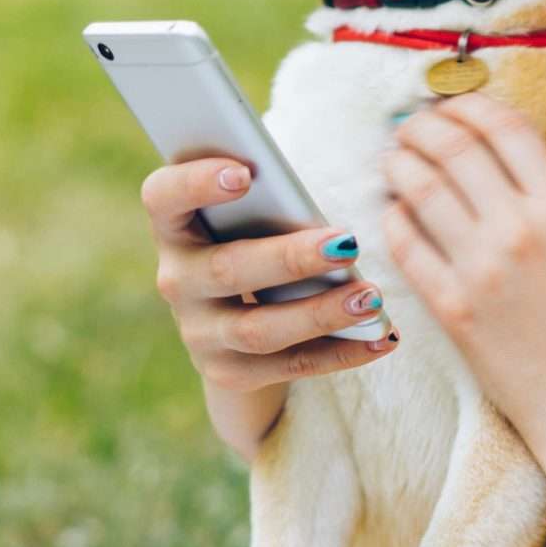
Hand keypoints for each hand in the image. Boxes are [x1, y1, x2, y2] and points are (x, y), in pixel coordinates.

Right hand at [140, 156, 398, 390]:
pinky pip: (290, 366)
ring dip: (321, 312)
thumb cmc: (257, 239)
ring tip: (371, 298)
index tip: (244, 173)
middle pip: (228, 269)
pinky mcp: (230, 373)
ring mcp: (200, 333)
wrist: (237, 324)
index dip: (195, 182)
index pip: (163, 197)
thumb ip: (269, 199)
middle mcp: (177, 281)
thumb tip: (315, 204)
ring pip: (258, 329)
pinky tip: (381, 336)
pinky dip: (341, 352)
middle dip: (292, 258)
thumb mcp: (252, 215)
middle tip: (348, 243)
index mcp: (176, 227)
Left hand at [379, 93, 545, 445]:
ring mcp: (480, 270)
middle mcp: (518, 231)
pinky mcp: (451, 308)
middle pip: (452, 149)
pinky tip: (393, 208)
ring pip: (420, 190)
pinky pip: (406, 246)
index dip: (468, 104)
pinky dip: (393, 217)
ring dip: (399, 161)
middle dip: (423, 124)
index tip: (452, 103)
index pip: (501, 128)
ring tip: (395, 155)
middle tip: (411, 123)